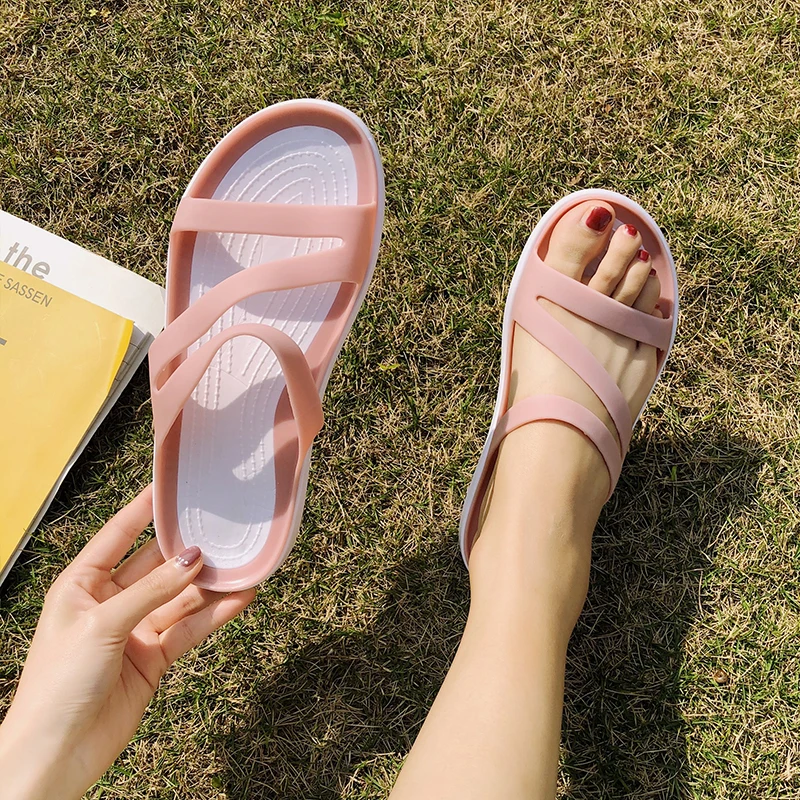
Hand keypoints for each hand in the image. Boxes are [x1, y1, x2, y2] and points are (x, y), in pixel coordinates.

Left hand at [0, 485, 255, 798]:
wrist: (56, 755)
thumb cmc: (58, 684)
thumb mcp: (102, 625)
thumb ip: (152, 590)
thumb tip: (193, 557)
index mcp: (82, 583)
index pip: (119, 534)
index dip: (145, 509)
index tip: (173, 484)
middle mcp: (110, 601)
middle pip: (157, 565)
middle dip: (189, 549)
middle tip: (224, 527)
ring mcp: (134, 629)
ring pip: (180, 597)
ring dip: (210, 584)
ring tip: (244, 564)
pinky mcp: (153, 657)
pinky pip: (189, 628)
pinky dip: (214, 614)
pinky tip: (239, 599)